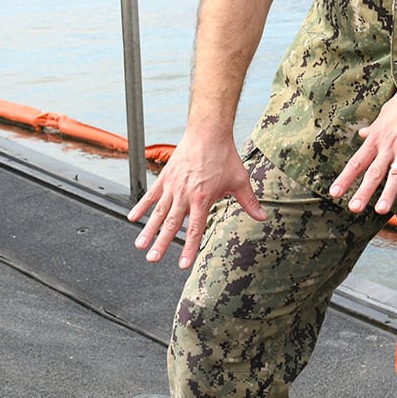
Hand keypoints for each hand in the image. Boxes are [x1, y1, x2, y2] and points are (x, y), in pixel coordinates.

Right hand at [127, 124, 264, 268]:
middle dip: (161, 244)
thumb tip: (263, 217)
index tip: (182, 264)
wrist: (208, 132)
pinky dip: (142, 207)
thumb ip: (249, 202)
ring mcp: (172, 186)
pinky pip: (151, 195)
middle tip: (153, 260)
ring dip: (148, 230)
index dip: (188, 248)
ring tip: (140, 246)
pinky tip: (133, 218)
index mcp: (202, 199)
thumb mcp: (240, 181)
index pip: (194, 229)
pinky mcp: (165, 177)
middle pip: (170, 225)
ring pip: (158, 213)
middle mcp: (184, 195)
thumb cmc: (224, 157)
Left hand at [329, 81, 396, 214]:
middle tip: (354, 208)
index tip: (335, 193)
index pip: (357, 162)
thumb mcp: (383, 114)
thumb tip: (361, 134)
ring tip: (381, 210)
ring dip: (388, 193)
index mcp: (376, 139)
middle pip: (373, 172)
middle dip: (363, 191)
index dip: (345, 178)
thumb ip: (372, 129)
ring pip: (395, 175)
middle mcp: (388, 146)